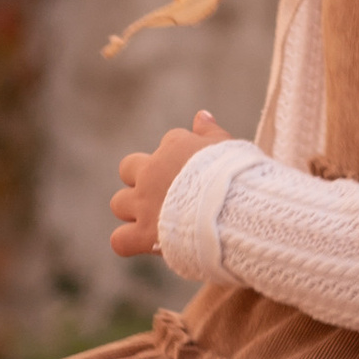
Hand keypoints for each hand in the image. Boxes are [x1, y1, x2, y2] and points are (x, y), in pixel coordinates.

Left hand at [110, 109, 230, 258]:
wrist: (236, 210)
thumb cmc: (239, 177)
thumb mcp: (230, 147)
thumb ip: (211, 131)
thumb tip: (201, 115)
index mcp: (175, 146)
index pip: (168, 145)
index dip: (179, 161)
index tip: (197, 176)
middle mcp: (152, 172)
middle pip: (128, 168)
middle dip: (140, 180)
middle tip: (163, 195)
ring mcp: (144, 203)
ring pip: (119, 203)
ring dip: (132, 210)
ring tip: (154, 221)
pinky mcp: (144, 233)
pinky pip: (119, 240)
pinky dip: (127, 242)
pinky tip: (141, 244)